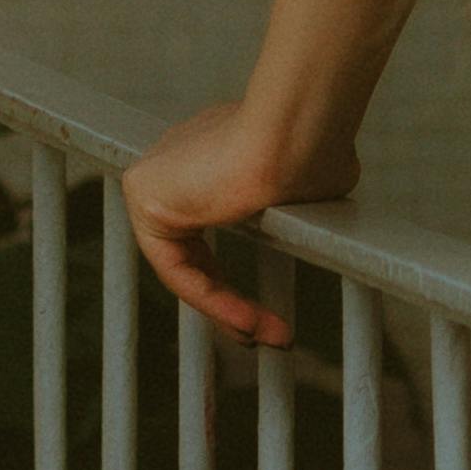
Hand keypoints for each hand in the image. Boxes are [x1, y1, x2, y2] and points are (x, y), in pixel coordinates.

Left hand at [119, 101, 355, 345]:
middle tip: (267, 329)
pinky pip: (176, 269)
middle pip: (196, 252)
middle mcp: (182, 159)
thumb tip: (328, 191)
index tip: (272, 306)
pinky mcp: (143, 193)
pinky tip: (248, 324)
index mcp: (217, 150)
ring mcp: (159, 174)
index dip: (240, 272)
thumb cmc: (314, 149)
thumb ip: (299, 192)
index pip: (216, 223)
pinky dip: (213, 301)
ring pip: (187, 265)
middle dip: (234, 299)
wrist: (296, 133)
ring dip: (228, 308)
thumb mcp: (312, 182)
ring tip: (267, 336)